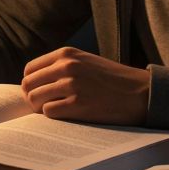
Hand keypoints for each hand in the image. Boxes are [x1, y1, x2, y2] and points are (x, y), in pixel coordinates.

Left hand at [19, 47, 149, 124]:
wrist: (139, 92)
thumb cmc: (112, 79)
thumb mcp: (85, 61)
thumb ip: (62, 66)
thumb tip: (34, 82)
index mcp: (66, 54)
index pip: (30, 69)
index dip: (31, 83)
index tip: (38, 92)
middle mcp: (66, 66)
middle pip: (29, 84)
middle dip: (31, 97)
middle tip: (41, 106)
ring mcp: (71, 85)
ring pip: (35, 99)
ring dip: (40, 108)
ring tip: (54, 111)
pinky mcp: (77, 104)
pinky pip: (49, 112)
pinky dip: (53, 116)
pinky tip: (66, 115)